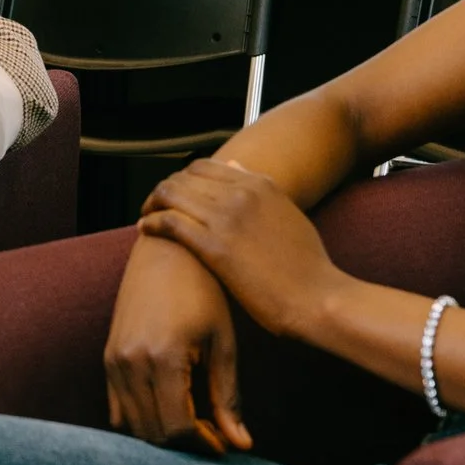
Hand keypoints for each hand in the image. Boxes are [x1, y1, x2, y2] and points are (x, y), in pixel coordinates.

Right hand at [103, 234, 250, 453]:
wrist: (166, 251)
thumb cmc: (204, 291)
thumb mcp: (223, 343)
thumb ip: (228, 397)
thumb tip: (241, 445)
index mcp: (163, 358)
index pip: (178, 427)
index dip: (203, 445)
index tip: (223, 446)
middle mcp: (131, 363)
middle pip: (154, 432)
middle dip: (185, 444)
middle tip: (213, 437)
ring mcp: (114, 361)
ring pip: (133, 426)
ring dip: (163, 435)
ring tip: (195, 424)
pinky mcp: (108, 358)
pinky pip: (117, 409)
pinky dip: (142, 420)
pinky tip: (170, 409)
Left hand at [137, 159, 345, 340]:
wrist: (319, 298)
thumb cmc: (308, 267)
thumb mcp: (289, 216)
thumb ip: (262, 192)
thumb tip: (237, 166)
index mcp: (261, 184)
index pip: (206, 166)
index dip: (183, 179)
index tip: (176, 196)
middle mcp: (242, 193)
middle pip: (184, 176)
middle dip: (164, 189)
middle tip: (154, 206)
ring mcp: (228, 218)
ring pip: (172, 194)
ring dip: (152, 203)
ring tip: (146, 217)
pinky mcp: (216, 248)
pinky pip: (171, 223)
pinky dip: (153, 223)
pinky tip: (146, 230)